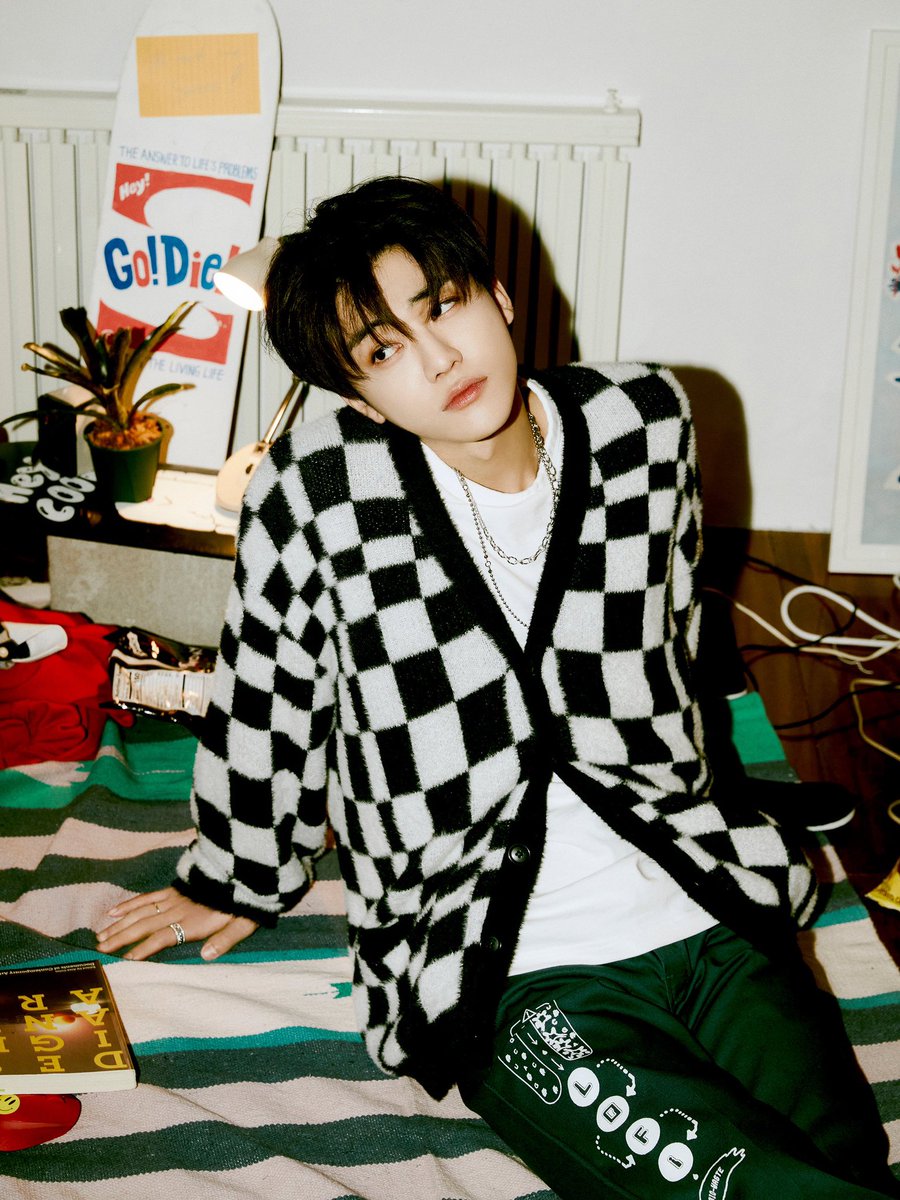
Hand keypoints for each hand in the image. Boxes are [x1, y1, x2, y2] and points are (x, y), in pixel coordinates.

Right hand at [96, 887, 257, 961]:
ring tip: (100, 937)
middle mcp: (179, 910)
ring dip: (119, 924)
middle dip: (121, 938)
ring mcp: (174, 898)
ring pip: (141, 912)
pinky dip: (130, 904)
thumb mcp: (243, 923)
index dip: (144, 949)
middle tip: (100, 949)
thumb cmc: (246, 902)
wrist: (246, 870)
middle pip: (144, 925)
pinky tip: (113, 911)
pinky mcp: (174, 889)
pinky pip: (148, 897)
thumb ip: (226, 939)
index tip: (125, 960)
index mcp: (194, 922)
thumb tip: (206, 955)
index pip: (163, 938)